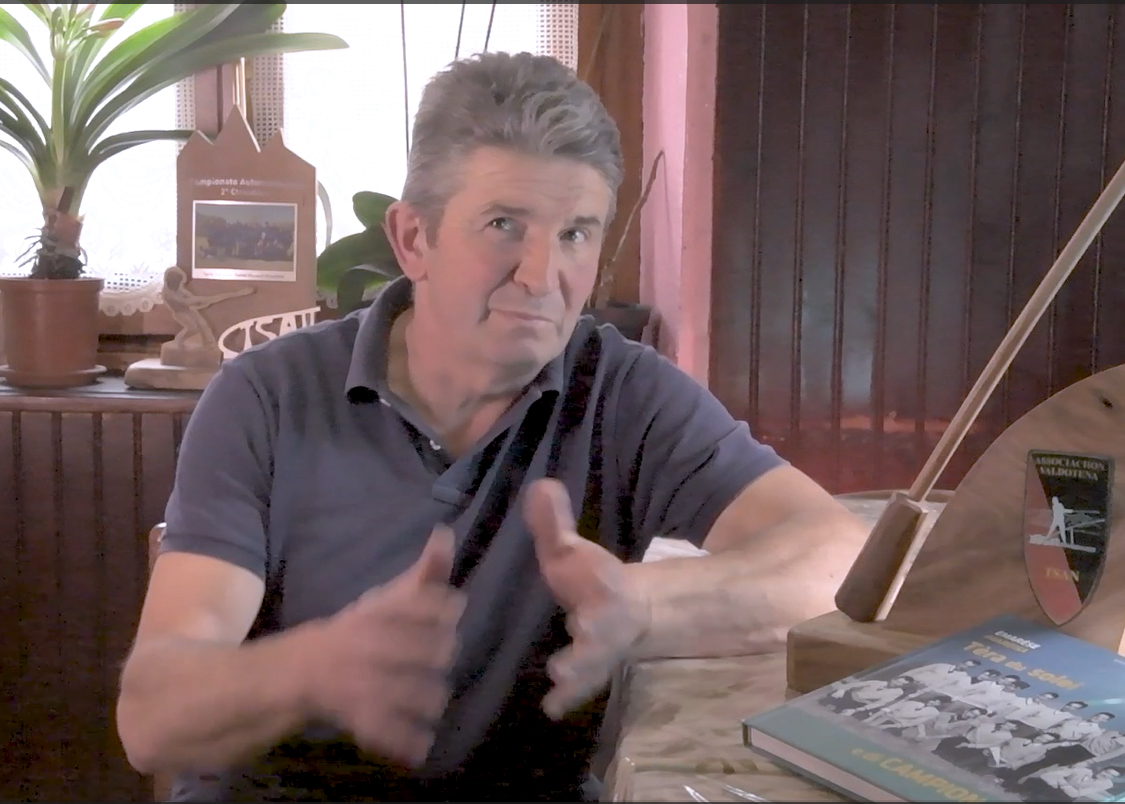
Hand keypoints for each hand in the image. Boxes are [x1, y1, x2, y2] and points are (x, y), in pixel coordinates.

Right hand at [300, 526, 464, 765]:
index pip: (423, 605)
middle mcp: (370, 646)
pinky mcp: (358, 717)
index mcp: (377, 613)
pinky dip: (408, 741)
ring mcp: (363, 683)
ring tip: (432, 695)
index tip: (451, 610)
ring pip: (417, 692)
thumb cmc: (356, 630)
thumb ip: (423, 573)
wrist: (295, 671)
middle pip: (429, 649)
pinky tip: (422, 743)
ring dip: (431, 696)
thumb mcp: (386, 598)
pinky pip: (389, 731)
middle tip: (440, 656)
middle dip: (441, 652)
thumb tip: (446, 533)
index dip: (443, 608)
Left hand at [524, 478, 649, 718]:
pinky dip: (566, 699)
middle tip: (565, 659)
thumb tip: (539, 485)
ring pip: (590, 669)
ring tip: (560, 680)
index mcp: (603, 590)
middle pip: (596, 638)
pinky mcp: (585, 678)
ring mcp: (596, 657)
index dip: (596, 589)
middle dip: (583, 646)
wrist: (629, 613)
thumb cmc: (591, 579)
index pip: (604, 587)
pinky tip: (552, 708)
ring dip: (576, 675)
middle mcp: (602, 628)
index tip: (584, 604)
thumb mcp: (571, 550)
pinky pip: (578, 691)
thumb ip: (554, 524)